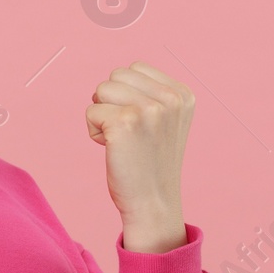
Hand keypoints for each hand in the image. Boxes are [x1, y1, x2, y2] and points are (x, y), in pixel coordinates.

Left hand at [86, 61, 194, 253]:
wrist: (153, 204)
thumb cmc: (151, 164)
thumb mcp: (166, 121)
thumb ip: (152, 94)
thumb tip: (116, 77)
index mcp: (183, 95)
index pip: (135, 68)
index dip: (127, 96)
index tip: (141, 125)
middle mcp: (170, 98)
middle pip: (116, 76)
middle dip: (112, 102)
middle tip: (128, 134)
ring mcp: (148, 109)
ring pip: (101, 90)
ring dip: (102, 115)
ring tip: (121, 141)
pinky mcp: (124, 122)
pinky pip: (91, 111)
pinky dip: (94, 131)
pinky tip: (112, 149)